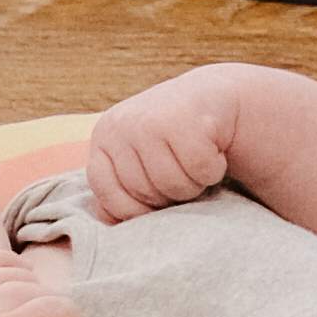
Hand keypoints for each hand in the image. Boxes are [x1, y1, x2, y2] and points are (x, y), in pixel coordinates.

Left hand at [80, 63, 275, 219]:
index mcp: (104, 136)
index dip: (132, 209)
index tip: (153, 203)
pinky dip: (213, 169)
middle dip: (169, 195)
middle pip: (144, 193)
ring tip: (193, 162)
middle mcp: (121, 125)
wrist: (211, 97)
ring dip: (193, 184)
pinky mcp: (185, 118)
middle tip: (180, 172)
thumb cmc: (170, 139)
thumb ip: (117, 188)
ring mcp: (151, 120)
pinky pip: (200, 170)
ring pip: (173, 185)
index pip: (106, 192)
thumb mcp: (135, 158)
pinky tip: (211, 150)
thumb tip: (107, 219)